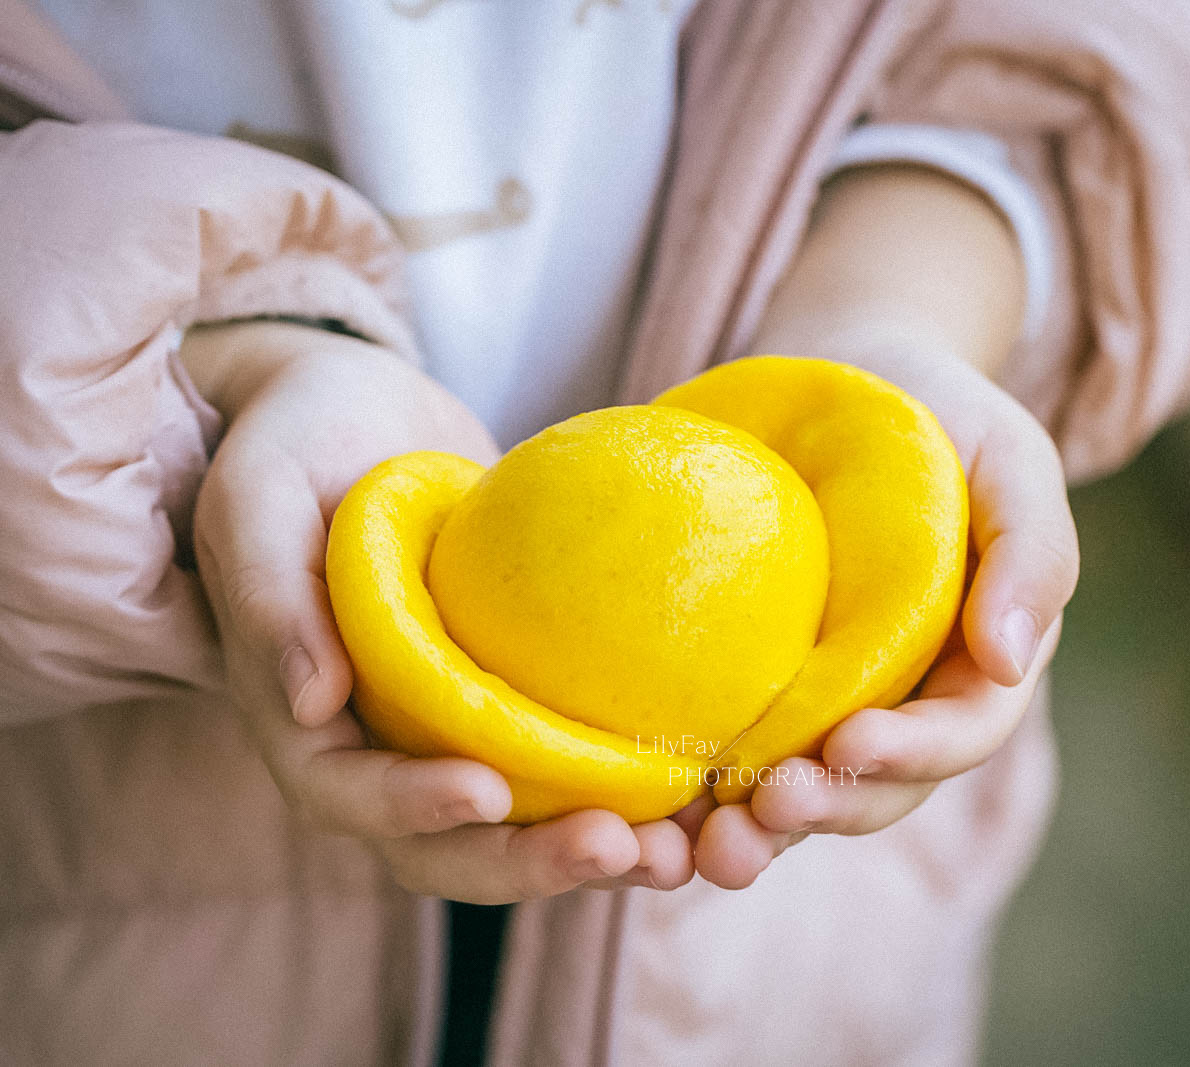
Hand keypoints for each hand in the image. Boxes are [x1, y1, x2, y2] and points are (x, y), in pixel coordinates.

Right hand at [185, 321, 694, 901]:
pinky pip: (574, 763)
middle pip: (451, 844)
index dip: (412, 809)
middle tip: (623, 849)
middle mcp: (383, 746)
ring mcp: (458, 730)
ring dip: (596, 850)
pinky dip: (633, 788)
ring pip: (524, 824)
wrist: (366, 413)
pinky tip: (709, 784)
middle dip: (532, 863)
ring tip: (678, 851)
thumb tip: (312, 705)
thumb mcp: (260, 495)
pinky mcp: (523, 701)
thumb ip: (271, 594)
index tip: (486, 791)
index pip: (349, 795)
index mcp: (305, 718)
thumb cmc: (296, 443)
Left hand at [691, 347, 1075, 887]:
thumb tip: (1011, 658)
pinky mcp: (749, 689)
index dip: (911, 753)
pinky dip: (692, 799)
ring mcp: (823, 704)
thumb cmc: (942, 418)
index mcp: (977, 668)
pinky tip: (651, 814)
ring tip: (708, 847)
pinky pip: (724, 755)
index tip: (850, 744)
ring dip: (758, 833)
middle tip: (767, 807)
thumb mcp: (1010, 460)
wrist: (845, 378)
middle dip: (826, 808)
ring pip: (800, 794)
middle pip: (875, 788)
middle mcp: (902, 705)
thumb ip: (1033, 552)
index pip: (957, 733)